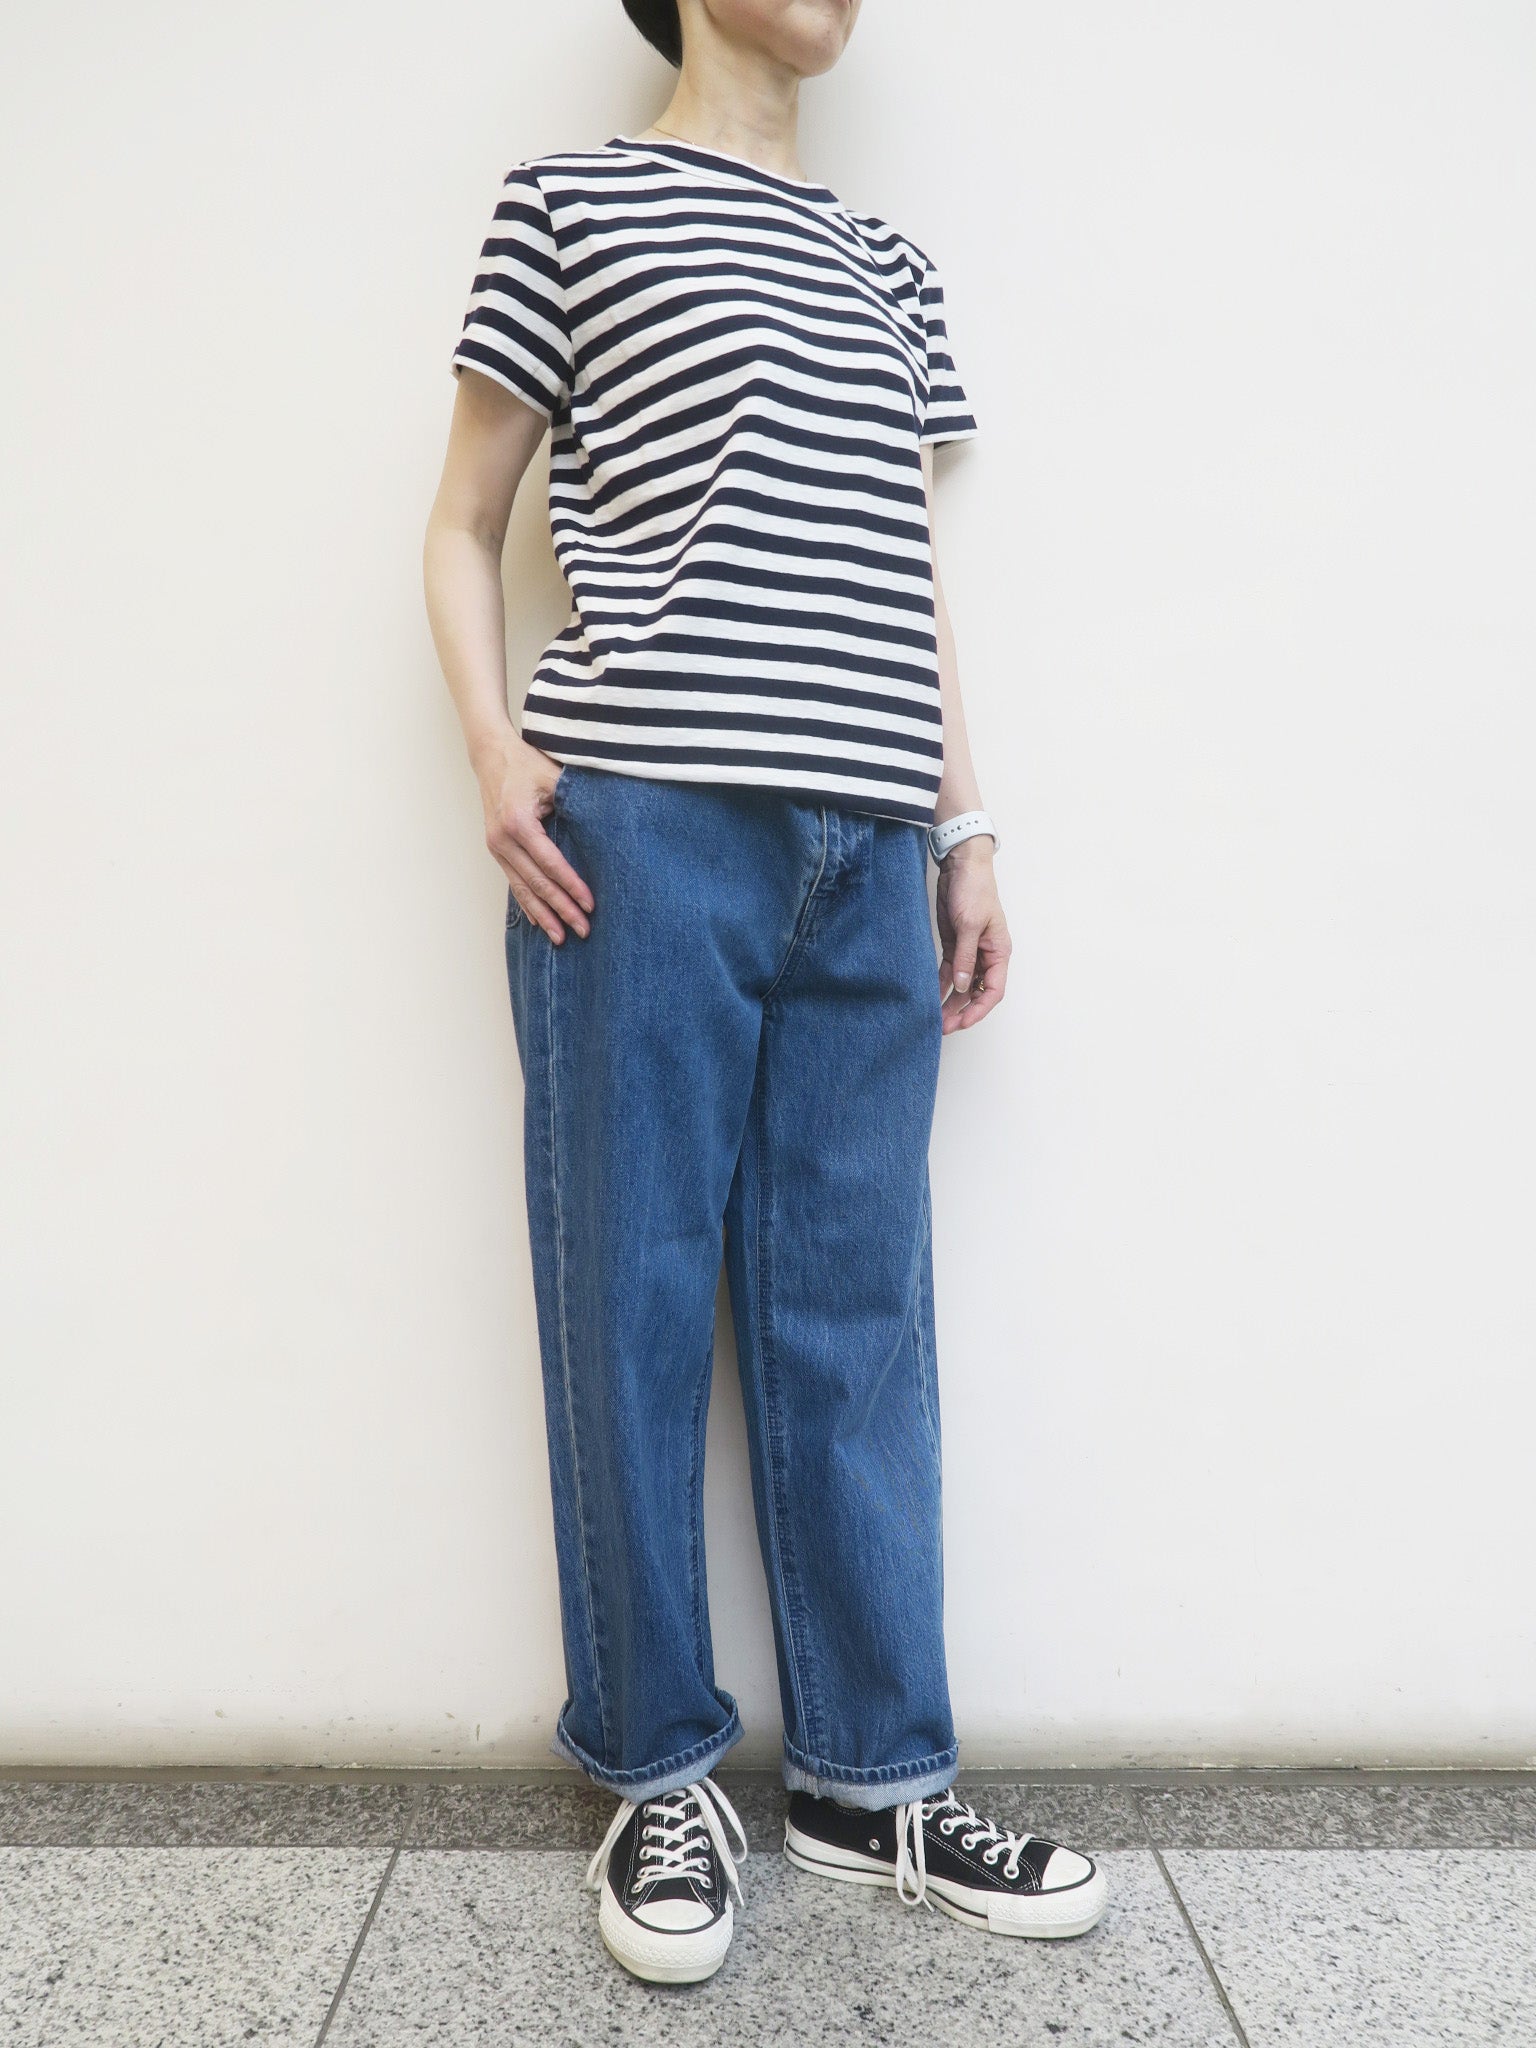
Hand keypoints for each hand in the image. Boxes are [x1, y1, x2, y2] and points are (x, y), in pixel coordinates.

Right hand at [476, 732, 593, 942]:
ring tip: (561, 938)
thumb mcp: (554, 776)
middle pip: (537, 883)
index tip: (591, 905)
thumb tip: (605, 826)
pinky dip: (528, 904)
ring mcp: (496, 847)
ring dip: (544, 915)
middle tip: (583, 931)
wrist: (491, 755)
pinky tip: (540, 922)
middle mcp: (503, 839)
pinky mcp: (497, 849)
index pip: (551, 863)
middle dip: (561, 909)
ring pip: (523, 889)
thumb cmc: (527, 763)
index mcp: (518, 823)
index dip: (572, 886)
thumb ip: (575, 800)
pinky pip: (514, 882)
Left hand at [935, 837, 1008, 1031]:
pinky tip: (931, 997)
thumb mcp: (970, 925)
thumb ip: (966, 957)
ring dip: (950, 1002)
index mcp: (999, 952)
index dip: (979, 1010)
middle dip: (962, 1011)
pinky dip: (942, 985)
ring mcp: (970, 951)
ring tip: (935, 1019)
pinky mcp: (954, 944)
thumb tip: (962, 987)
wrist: (961, 865)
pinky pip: (949, 972)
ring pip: (962, 985)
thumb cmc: (975, 889)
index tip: (962, 1022)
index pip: (992, 990)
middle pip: (976, 992)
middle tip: (943, 1027)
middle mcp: (986, 955)